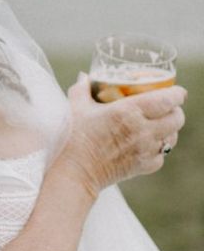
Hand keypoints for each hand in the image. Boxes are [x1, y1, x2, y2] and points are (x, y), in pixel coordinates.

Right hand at [63, 74, 185, 194]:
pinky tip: (148, 145)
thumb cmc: (73, 139)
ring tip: (158, 126)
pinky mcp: (143, 166)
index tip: (174, 91)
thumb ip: (82, 90)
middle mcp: (142, 130)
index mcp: (128, 111)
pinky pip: (162, 156)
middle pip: (177, 118)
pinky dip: (158, 149)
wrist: (74, 172)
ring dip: (169, 130)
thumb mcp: (76, 109)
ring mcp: (145, 150)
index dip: (176, 93)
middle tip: (166, 108)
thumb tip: (84, 78)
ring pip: (173, 137)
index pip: (169, 99)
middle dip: (175, 111)